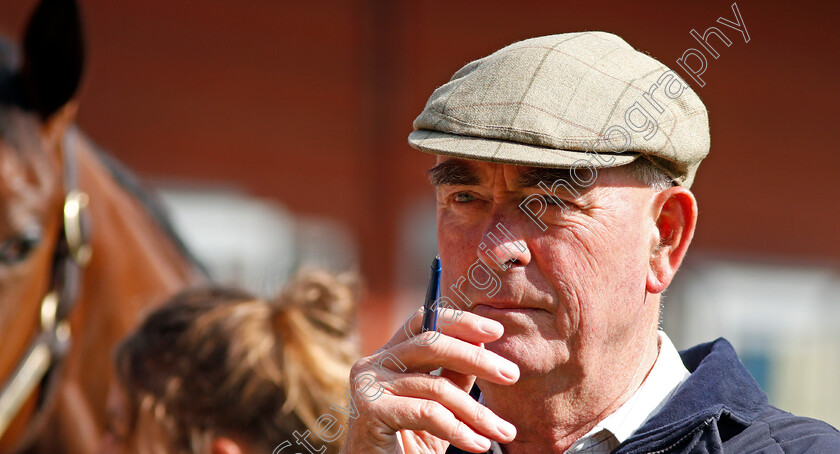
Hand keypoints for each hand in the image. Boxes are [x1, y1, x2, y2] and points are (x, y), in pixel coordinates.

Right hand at [340, 307, 518, 452]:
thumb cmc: (410, 443)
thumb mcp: (440, 406)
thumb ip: (454, 375)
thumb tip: (482, 343)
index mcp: (388, 355)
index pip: (423, 321)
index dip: (460, 322)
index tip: (497, 331)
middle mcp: (372, 363)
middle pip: (432, 343)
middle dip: (477, 358)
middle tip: (512, 374)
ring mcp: (368, 385)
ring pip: (436, 386)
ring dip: (477, 412)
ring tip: (504, 431)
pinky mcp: (369, 410)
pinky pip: (428, 413)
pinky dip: (459, 430)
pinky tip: (479, 444)